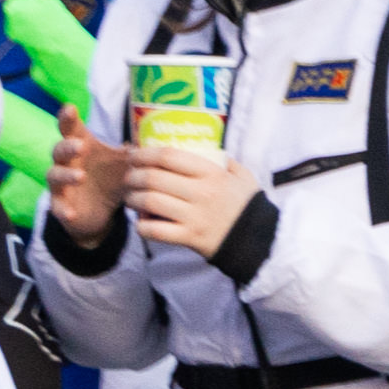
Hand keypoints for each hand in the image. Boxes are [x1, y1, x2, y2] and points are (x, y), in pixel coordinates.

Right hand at [46, 113, 129, 239]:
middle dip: (68, 146)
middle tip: (81, 146)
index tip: (70, 107)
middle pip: (59, 149)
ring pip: (54, 175)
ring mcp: (61, 184)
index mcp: (81, 146)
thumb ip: (134, 152)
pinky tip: (71, 213)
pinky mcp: (60, 205)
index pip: (71, 129)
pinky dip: (62, 209)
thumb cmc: (111, 178)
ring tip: (81, 176)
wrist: (102, 213)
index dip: (68, 118)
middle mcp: (67, 162)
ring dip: (66, 175)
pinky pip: (56, 207)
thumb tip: (153, 139)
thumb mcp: (125, 164)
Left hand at [120, 144, 260, 260]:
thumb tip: (204, 148)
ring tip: (131, 198)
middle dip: (133, 176)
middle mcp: (202, 192)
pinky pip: (156, 230)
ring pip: (150, 201)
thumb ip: (224, 161)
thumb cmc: (247, 206)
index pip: (169, 156)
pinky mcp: (190, 237)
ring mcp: (195, 216)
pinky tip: (141, 223)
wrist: (259, 240)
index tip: (134, 155)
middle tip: (129, 177)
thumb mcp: (242, 176)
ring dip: (133, 199)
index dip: (145, 153)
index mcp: (212, 173)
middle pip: (153, 178)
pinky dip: (142, 226)